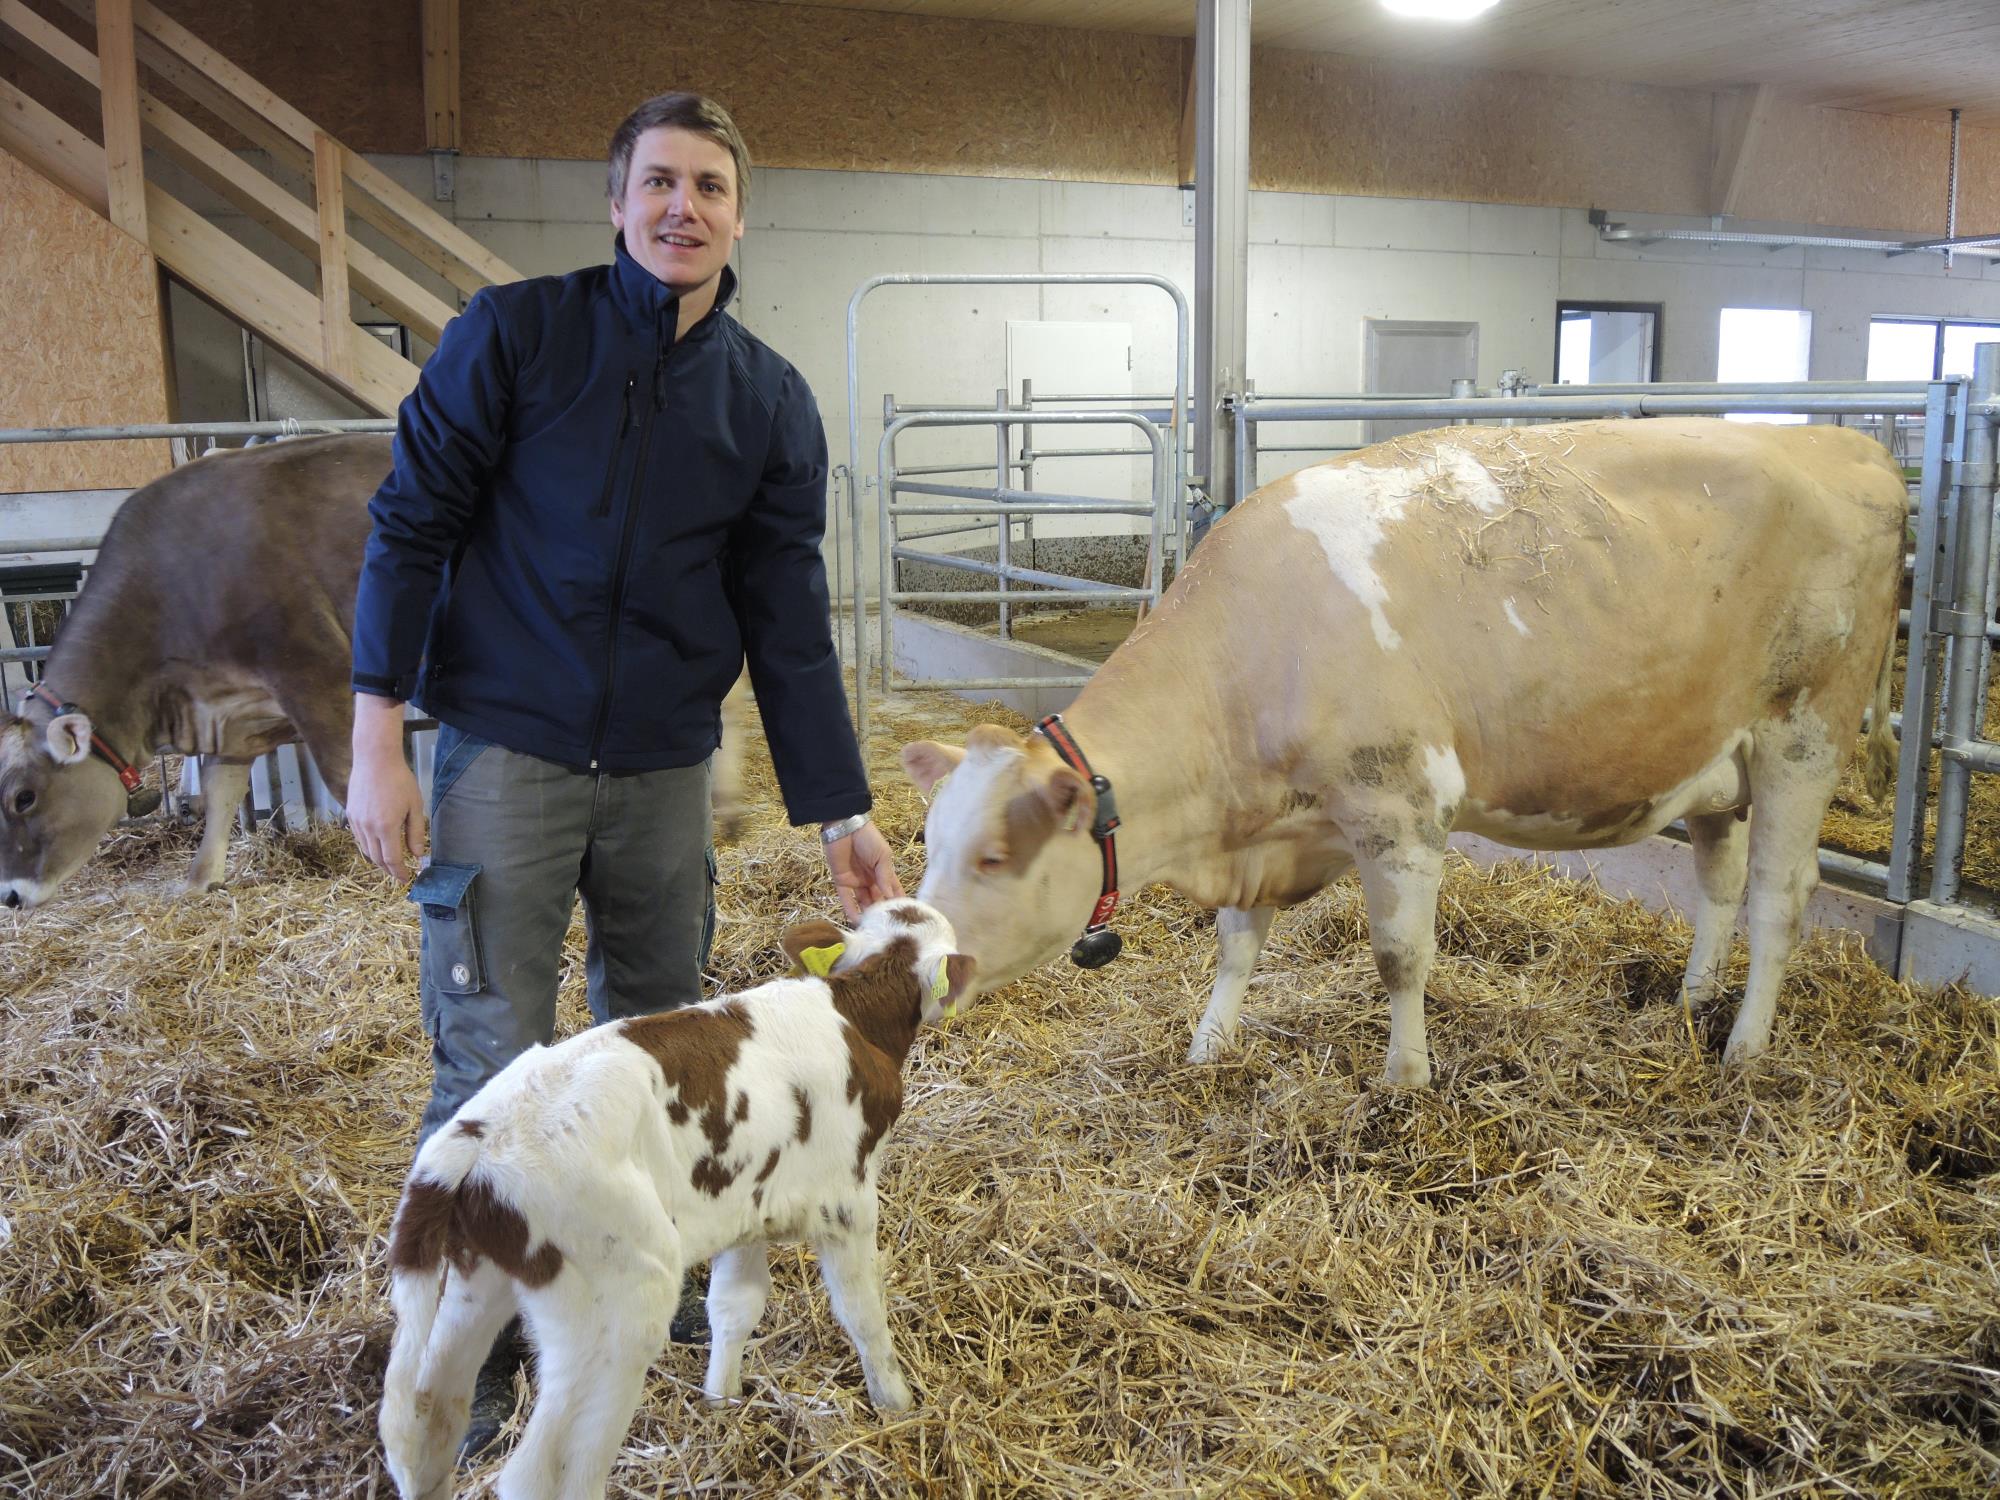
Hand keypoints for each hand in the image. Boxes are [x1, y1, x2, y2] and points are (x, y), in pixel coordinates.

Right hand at [347, 695, 428, 882]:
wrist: (374, 759)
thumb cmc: (399, 780)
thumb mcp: (415, 806)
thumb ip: (415, 832)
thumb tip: (416, 855)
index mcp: (386, 827)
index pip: (392, 860)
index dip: (399, 872)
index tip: (407, 879)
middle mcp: (367, 828)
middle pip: (377, 858)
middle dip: (389, 870)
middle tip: (399, 874)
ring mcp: (356, 821)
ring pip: (366, 849)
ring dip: (378, 859)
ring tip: (389, 862)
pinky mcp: (350, 814)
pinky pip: (358, 838)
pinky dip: (368, 846)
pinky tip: (377, 845)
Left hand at [824, 819, 902, 921]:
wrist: (845, 827)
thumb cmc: (868, 838)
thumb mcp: (882, 857)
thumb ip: (885, 877)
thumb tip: (890, 897)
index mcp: (883, 872)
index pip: (893, 891)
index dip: (898, 902)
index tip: (904, 917)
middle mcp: (870, 880)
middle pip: (878, 900)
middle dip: (882, 913)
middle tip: (887, 929)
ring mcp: (856, 882)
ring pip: (862, 902)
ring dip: (867, 914)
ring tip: (873, 929)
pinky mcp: (841, 881)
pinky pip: (846, 898)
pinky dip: (850, 909)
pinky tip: (856, 921)